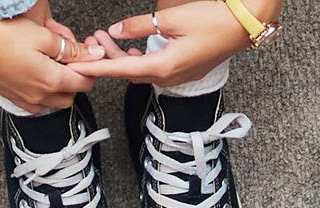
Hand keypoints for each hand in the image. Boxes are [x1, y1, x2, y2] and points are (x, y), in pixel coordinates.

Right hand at [0, 0, 100, 111]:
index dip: (91, 69)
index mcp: (51, 82)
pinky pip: (35, 102)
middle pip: (70, 96)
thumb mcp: (43, 37)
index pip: (84, 83)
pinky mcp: (10, 96)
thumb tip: (94, 55)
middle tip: (71, 60)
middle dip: (75, 80)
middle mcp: (39, 97)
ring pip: (53, 102)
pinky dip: (42, 92)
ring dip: (59, 88)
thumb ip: (71, 49)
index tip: (88, 56)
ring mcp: (23, 99)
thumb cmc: (3, 36)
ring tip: (52, 66)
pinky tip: (35, 72)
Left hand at [65, 0, 263, 87]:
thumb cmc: (214, 21)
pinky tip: (129, 49)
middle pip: (126, 72)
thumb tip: (116, 30)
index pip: (119, 70)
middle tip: (88, 41)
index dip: (94, 69)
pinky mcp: (184, 70)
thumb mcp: (171, 19)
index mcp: (163, 66)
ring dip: (120, 56)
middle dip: (103, 58)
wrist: (245, 26)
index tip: (74, 70)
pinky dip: (136, 59)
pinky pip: (153, 69)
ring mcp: (178, 76)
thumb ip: (139, 25)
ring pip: (139, 71)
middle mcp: (168, 77)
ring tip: (103, 38)